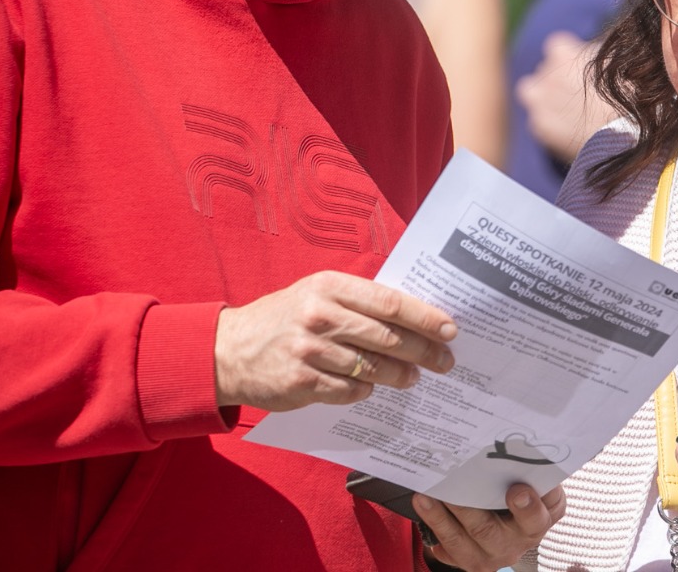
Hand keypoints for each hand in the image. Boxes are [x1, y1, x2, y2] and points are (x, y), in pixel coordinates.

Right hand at [214, 269, 457, 410]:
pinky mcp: (300, 383)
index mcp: (330, 286)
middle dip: (423, 352)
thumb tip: (414, 316)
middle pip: (388, 338)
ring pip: (372, 368)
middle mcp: (320, 316)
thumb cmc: (285, 317)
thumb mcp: (317, 293)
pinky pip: (349, 391)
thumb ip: (359, 301)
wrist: (227, 349)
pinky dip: (366, 390)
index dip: (426, 318)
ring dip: (399, 375)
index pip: (391, 303)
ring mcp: (309, 351)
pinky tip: (372, 387)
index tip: (450, 330)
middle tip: (444, 361)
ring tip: (413, 377)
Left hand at [414, 483, 565, 570]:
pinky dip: (432, 528)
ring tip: (423, 497)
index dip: (527, 507)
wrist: (519, 528)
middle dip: (465, 509)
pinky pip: (446, 548)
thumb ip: (536, 474)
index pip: (534, 519)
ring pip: (459, 541)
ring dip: (439, 518)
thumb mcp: (543, 488)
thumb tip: (522, 448)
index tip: (516, 490)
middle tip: (449, 486)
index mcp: (535, 525)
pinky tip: (423, 509)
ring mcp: (487, 556)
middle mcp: (513, 546)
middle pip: (487, 530)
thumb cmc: (532, 497)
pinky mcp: (465, 560)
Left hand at [514, 32, 618, 161]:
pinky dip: (553, 124)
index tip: (584, 69)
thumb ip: (596, 52)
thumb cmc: (629, 90)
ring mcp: (539, 102)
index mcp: (561, 52)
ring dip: (544, 98)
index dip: (571, 57)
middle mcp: (544, 74)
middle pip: (545, 70)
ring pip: (532, 92)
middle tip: (581, 93)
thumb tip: (593, 51)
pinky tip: (574, 130)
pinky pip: (540, 121)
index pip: (557, 47)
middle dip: (558, 79)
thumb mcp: (616, 60)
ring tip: (570, 110)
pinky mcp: (541, 127)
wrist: (627, 130)